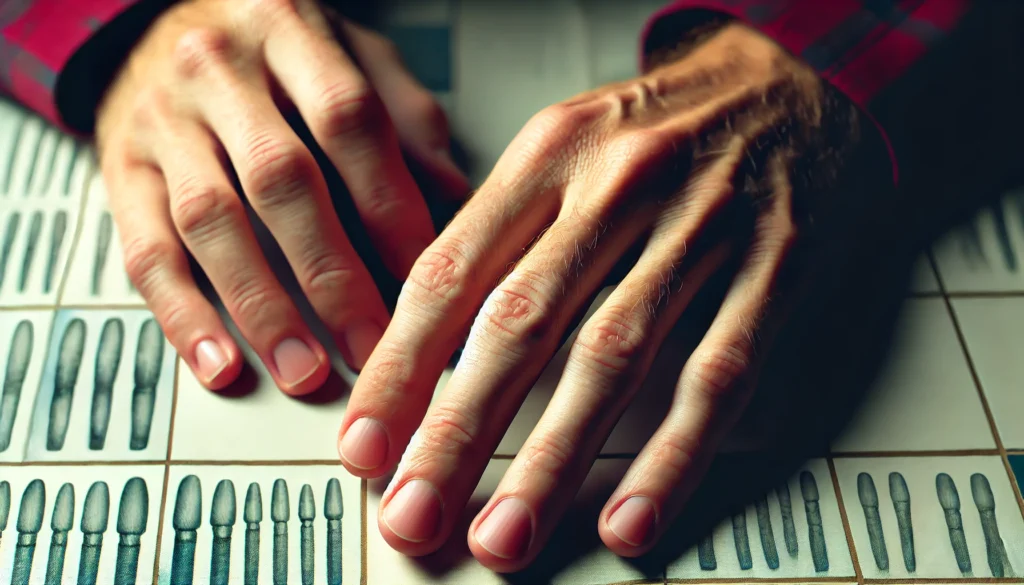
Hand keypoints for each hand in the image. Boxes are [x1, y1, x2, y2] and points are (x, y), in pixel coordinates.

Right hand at [95, 0, 467, 393]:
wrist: (155, 21)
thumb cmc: (269, 46)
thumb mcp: (348, 50)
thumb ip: (403, 113)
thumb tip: (453, 196)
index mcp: (287, 30)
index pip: (348, 120)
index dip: (389, 206)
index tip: (423, 276)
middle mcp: (217, 71)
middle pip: (280, 180)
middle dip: (332, 274)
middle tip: (370, 344)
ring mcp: (162, 121)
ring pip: (211, 221)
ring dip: (262, 306)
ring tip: (302, 367)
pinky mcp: (121, 171)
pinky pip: (145, 249)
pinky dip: (183, 314)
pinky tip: (218, 360)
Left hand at [337, 21, 878, 568]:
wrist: (796, 78)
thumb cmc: (665, 125)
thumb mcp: (568, 144)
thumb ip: (503, 233)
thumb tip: (430, 341)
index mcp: (551, 154)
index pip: (452, 272)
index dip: (400, 368)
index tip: (366, 443)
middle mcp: (619, 185)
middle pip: (520, 324)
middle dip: (455, 432)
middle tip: (412, 513)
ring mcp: (702, 227)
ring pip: (612, 357)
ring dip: (551, 461)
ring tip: (504, 536)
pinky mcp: (775, 267)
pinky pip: (718, 372)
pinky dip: (672, 454)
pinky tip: (631, 515)